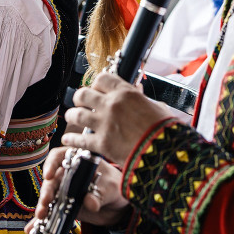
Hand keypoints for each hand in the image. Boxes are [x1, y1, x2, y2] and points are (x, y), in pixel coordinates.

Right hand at [27, 147, 131, 232]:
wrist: (116, 205)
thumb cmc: (114, 187)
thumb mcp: (111, 188)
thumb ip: (100, 194)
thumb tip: (90, 202)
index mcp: (77, 160)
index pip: (59, 157)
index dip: (51, 164)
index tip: (49, 175)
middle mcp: (66, 173)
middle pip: (52, 179)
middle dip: (47, 191)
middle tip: (46, 202)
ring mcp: (63, 190)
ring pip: (49, 196)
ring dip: (43, 206)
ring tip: (41, 216)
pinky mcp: (63, 205)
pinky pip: (51, 211)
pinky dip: (43, 219)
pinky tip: (34, 227)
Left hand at [62, 73, 176, 164]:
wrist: (166, 154)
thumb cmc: (165, 131)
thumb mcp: (157, 108)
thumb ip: (142, 99)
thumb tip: (137, 91)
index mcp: (126, 93)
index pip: (102, 78)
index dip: (97, 84)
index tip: (97, 89)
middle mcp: (111, 105)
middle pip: (83, 94)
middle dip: (80, 98)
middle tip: (81, 103)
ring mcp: (104, 124)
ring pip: (76, 114)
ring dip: (72, 116)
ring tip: (72, 118)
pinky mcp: (101, 144)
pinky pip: (79, 139)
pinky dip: (71, 140)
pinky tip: (67, 141)